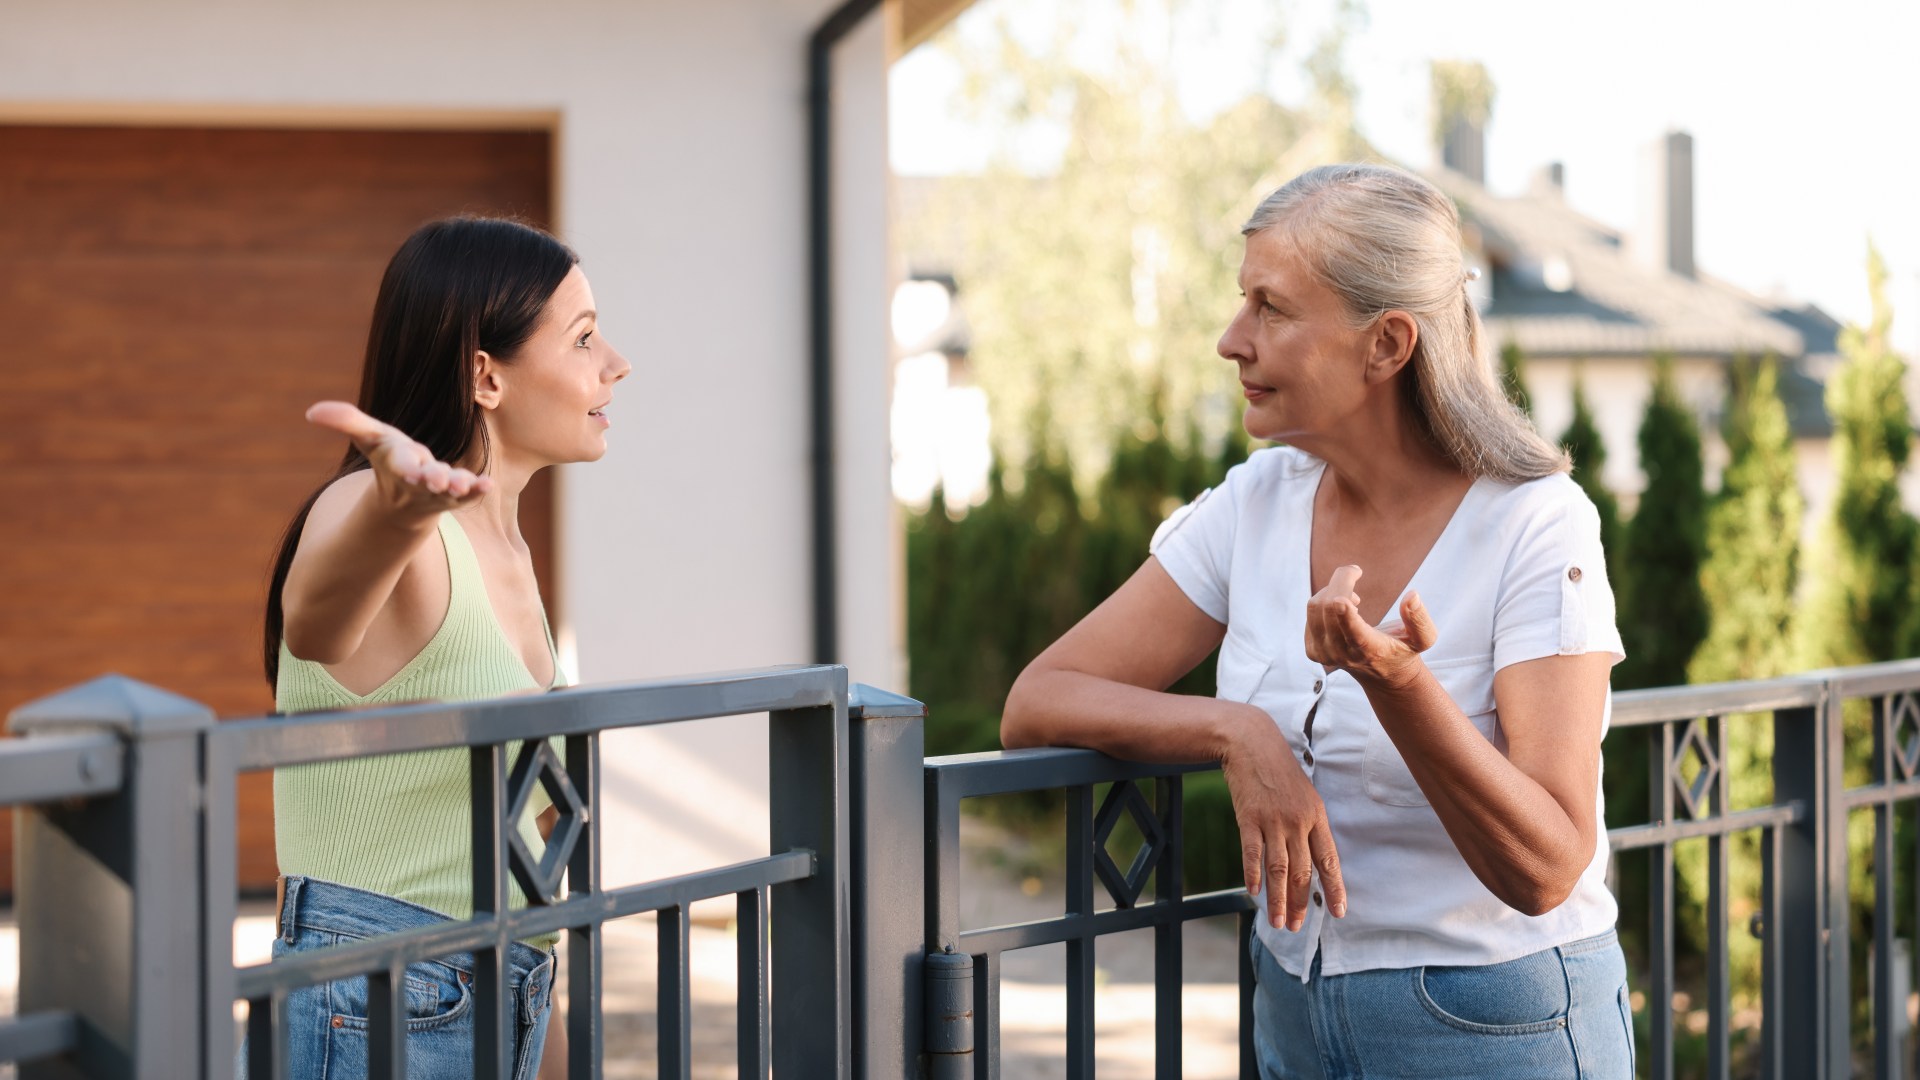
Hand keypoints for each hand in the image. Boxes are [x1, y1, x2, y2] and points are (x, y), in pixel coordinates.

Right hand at [305, 401, 492, 517]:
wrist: (405, 500)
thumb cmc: (390, 460)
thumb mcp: (370, 438)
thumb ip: (346, 422)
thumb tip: (311, 411)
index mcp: (399, 465)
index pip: (402, 465)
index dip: (406, 466)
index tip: (412, 468)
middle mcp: (421, 481)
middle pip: (428, 482)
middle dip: (434, 480)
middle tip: (441, 480)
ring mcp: (440, 491)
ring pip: (450, 492)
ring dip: (458, 488)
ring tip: (465, 484)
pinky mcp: (458, 495)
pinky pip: (470, 494)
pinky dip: (477, 490)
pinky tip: (488, 484)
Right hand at [1220, 705, 1345, 930]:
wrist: (1252, 743)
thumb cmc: (1279, 770)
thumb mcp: (1305, 795)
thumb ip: (1308, 826)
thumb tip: (1311, 860)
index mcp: (1317, 817)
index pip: (1329, 860)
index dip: (1335, 889)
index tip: (1338, 913)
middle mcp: (1298, 822)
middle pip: (1303, 872)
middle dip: (1302, 903)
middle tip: (1298, 927)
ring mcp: (1273, 820)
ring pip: (1279, 869)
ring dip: (1279, 899)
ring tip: (1279, 922)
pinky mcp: (1249, 818)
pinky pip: (1253, 853)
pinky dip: (1253, 874)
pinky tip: (1254, 893)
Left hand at [1305, 566, 1437, 687]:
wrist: (1380, 673)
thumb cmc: (1403, 649)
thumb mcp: (1423, 639)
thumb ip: (1420, 620)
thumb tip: (1412, 596)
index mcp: (1371, 651)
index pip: (1356, 635)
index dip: (1346, 616)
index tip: (1341, 600)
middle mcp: (1343, 655)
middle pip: (1330, 609)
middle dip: (1342, 580)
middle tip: (1356, 571)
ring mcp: (1324, 654)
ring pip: (1316, 607)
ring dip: (1334, 591)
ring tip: (1354, 598)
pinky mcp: (1312, 650)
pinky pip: (1311, 611)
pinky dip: (1325, 601)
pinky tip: (1342, 610)